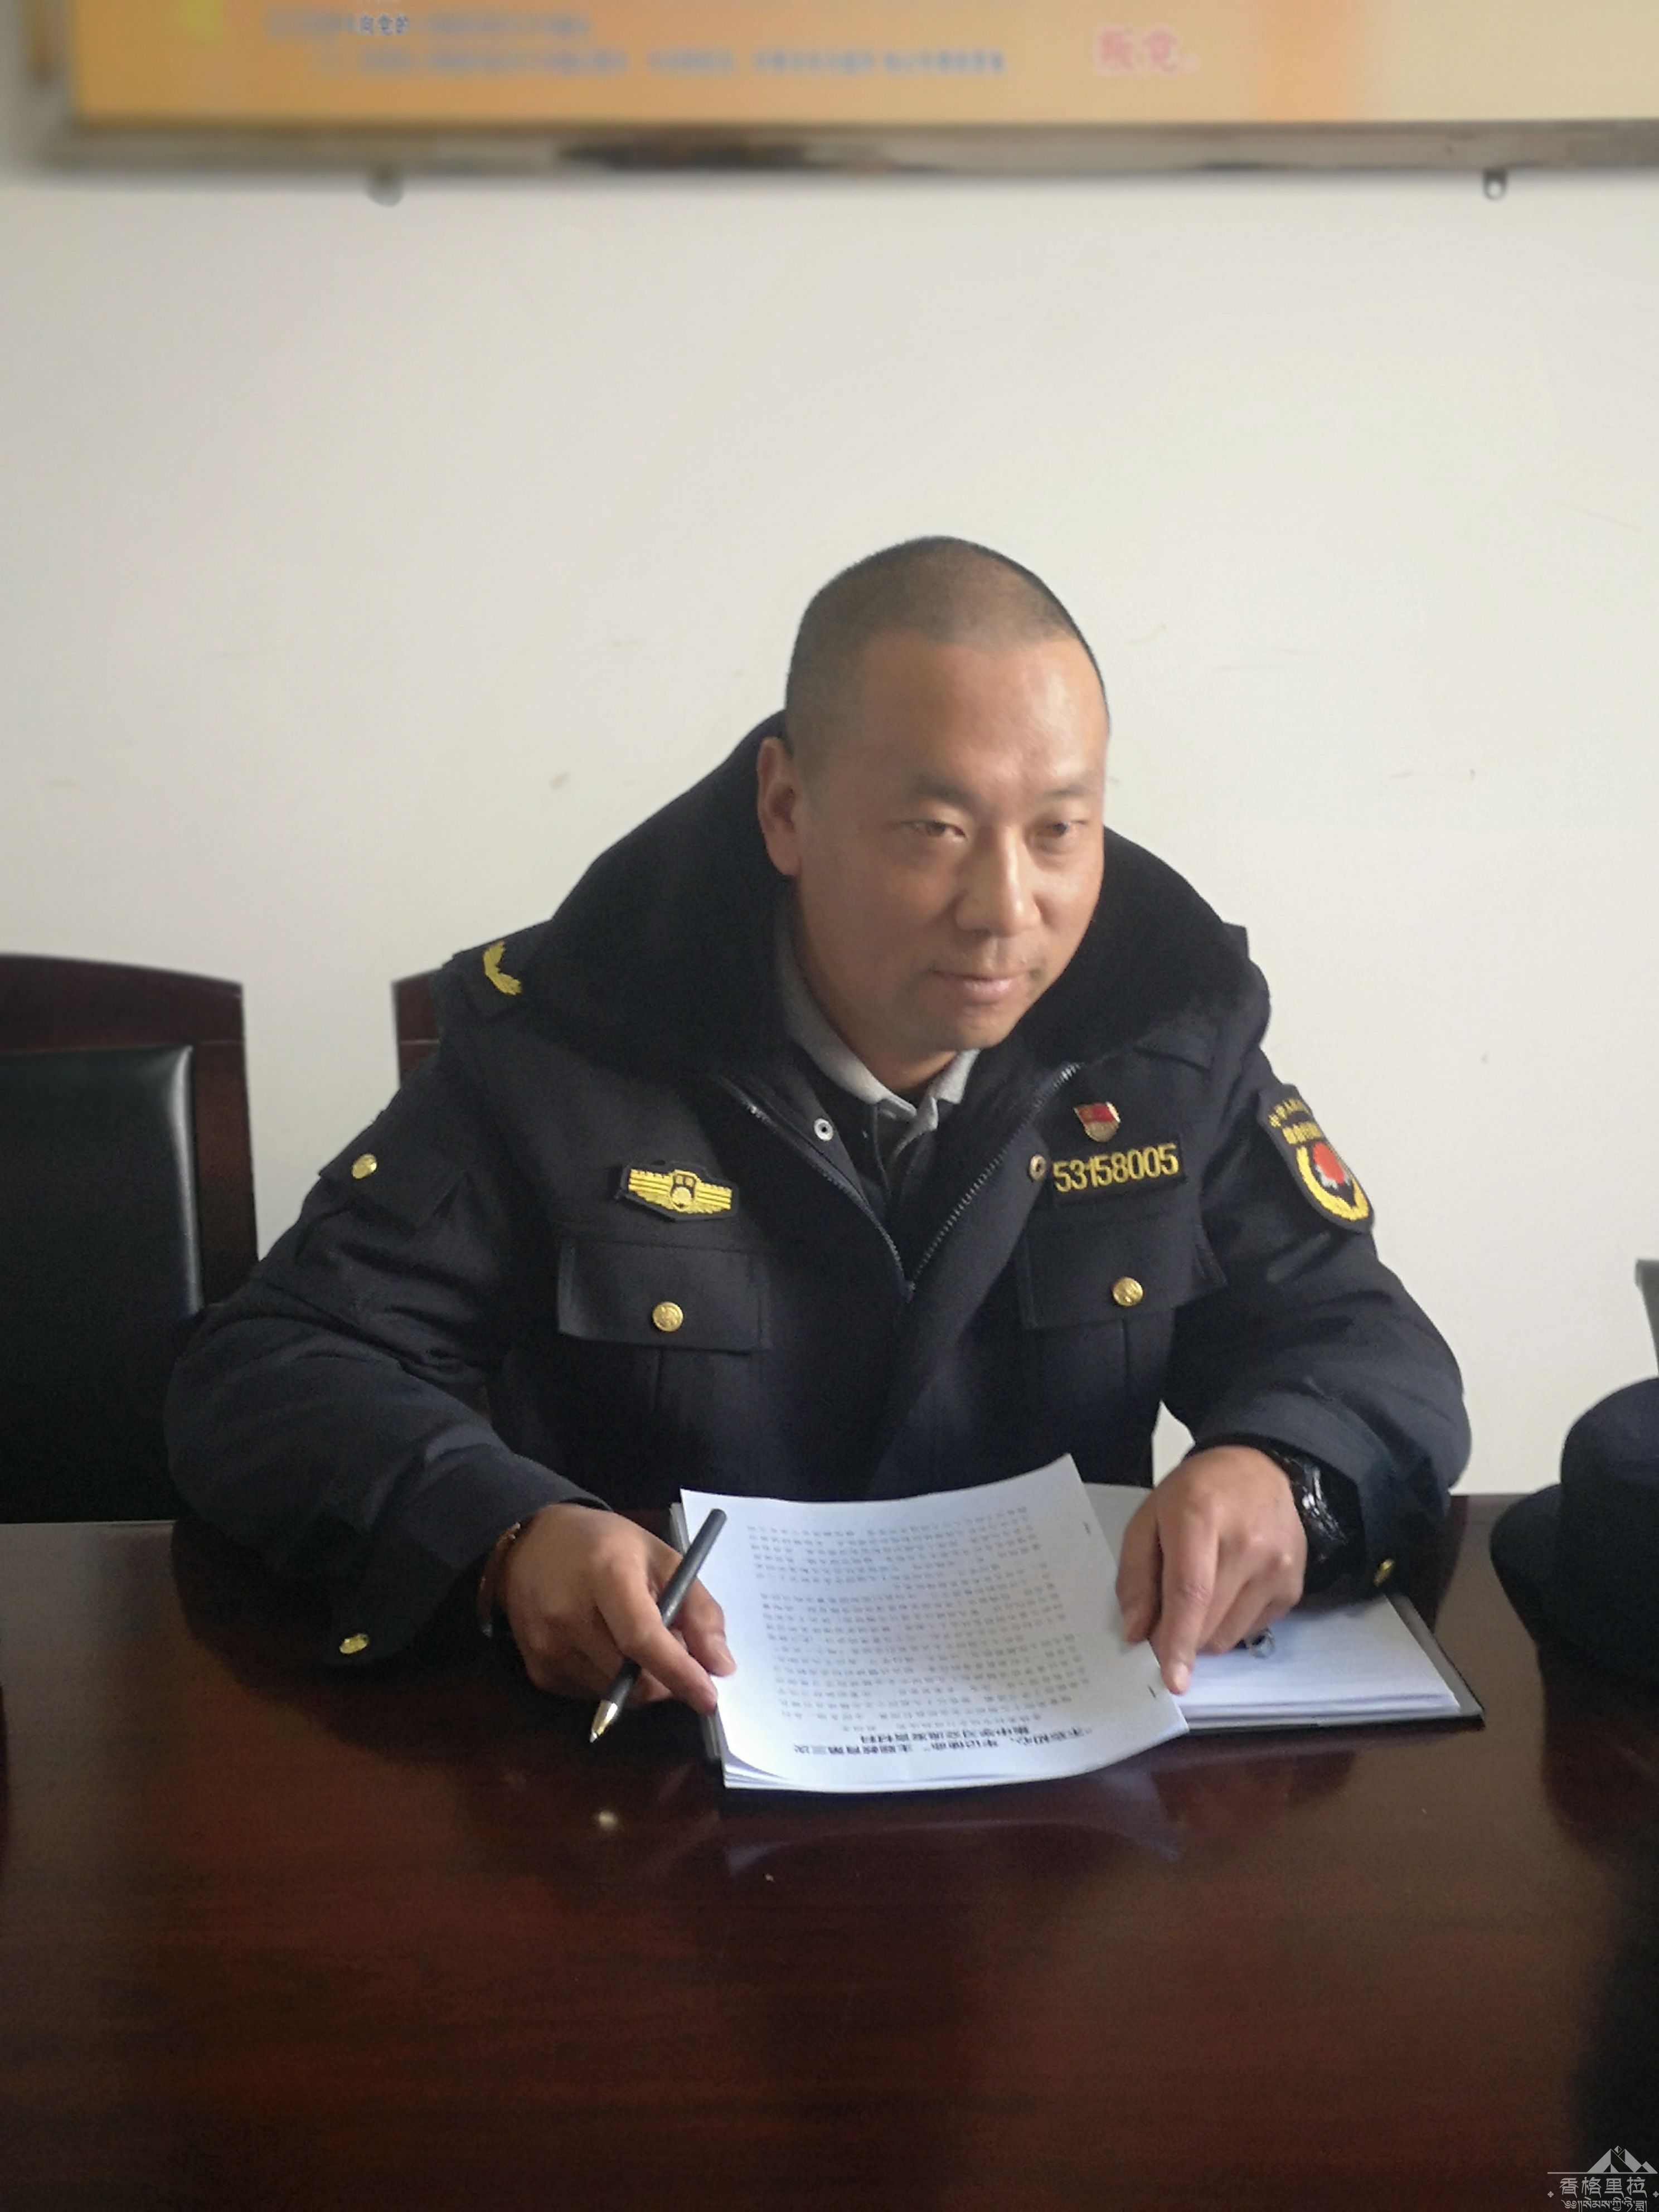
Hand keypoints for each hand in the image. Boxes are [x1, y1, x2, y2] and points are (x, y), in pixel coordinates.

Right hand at [498, 1503, 734, 1712]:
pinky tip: (604, 1645)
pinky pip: (592, 1694)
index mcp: (605, 1575)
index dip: (680, 1673)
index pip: (642, 1639)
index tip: (710, 1698)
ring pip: (616, 1694)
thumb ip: (698, 1609)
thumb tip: (721, 1666)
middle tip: (676, 1652)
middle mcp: (568, 1615)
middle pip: (633, 1677)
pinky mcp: (539, 1671)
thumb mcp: (660, 1557)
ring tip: (633, 1638)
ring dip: (640, 1679)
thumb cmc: (604, 1545)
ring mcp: (547, 1647)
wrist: (530, 1544)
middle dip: (667, 1678)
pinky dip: (612, 1681)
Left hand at [1115, 1446, 1306, 1695]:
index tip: (1171, 1678)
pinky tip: (1227, 1587)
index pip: (1190, 1592)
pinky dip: (1229, 1623)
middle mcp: (1247, 1544)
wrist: (1260, 1470)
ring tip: (1200, 1589)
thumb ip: (1135, 1574)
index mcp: (1200, 1517)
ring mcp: (1277, 1567)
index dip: (1177, 1640)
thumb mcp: (1148, 1518)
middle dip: (1178, 1636)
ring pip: (1228, 1636)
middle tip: (1162, 1616)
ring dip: (1203, 1631)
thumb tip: (1136, 1631)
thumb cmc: (1198, 1492)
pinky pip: (1250, 1630)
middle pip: (1207, 1622)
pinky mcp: (1292, 1586)